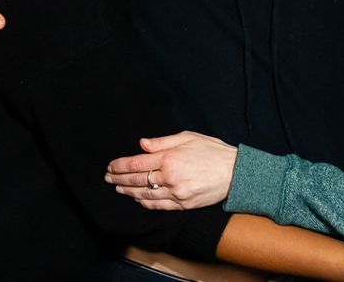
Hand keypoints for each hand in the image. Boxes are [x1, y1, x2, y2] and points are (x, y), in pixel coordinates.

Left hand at [105, 131, 236, 209]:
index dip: (119, 166)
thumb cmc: (213, 151)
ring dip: (128, 192)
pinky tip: (137, 199)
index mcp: (170, 157)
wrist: (235, 173)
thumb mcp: (188, 137)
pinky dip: (145, 203)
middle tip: (108, 178)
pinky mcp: (183, 204)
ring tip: (118, 188)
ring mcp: (176, 193)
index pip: (136, 163)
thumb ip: (162, 141)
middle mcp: (170, 176)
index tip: (110, 166)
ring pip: (144, 195)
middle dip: (119, 179)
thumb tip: (142, 144)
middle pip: (136, 180)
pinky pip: (158, 206)